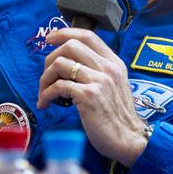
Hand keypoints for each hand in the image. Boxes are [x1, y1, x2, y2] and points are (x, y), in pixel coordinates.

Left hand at [36, 28, 148, 165]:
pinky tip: (45, 103)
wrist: (128, 139)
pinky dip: (47, 94)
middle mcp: (108, 68)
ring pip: (60, 64)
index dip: (65, 33)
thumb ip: (98, 72)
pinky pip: (59, 86)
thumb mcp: (114, 87)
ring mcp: (99, 81)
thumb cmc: (117, 117)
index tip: (50, 39)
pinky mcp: (88, 96)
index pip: (88, 36)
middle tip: (46, 77)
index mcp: (114, 63)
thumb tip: (71, 64)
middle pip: (70, 46)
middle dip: (50, 59)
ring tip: (44, 93)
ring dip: (45, 79)